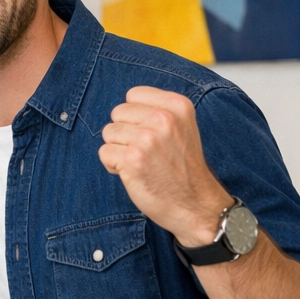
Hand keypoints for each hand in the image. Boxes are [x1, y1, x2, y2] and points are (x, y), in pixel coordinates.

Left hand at [99, 87, 232, 247]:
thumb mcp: (181, 127)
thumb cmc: (183, 168)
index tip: (149, 132)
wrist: (195, 204)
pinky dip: (113, 165)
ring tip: (141, 162)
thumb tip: (125, 105)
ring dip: (118, 150)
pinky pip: (104, 153)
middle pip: (117, 112)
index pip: (133, 94)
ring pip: (108, 133)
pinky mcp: (132, 159)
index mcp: (178, 105)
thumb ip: (157, 111)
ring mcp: (147, 139)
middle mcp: (163, 118)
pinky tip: (134, 173)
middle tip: (145, 151)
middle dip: (124, 132)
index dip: (134, 116)